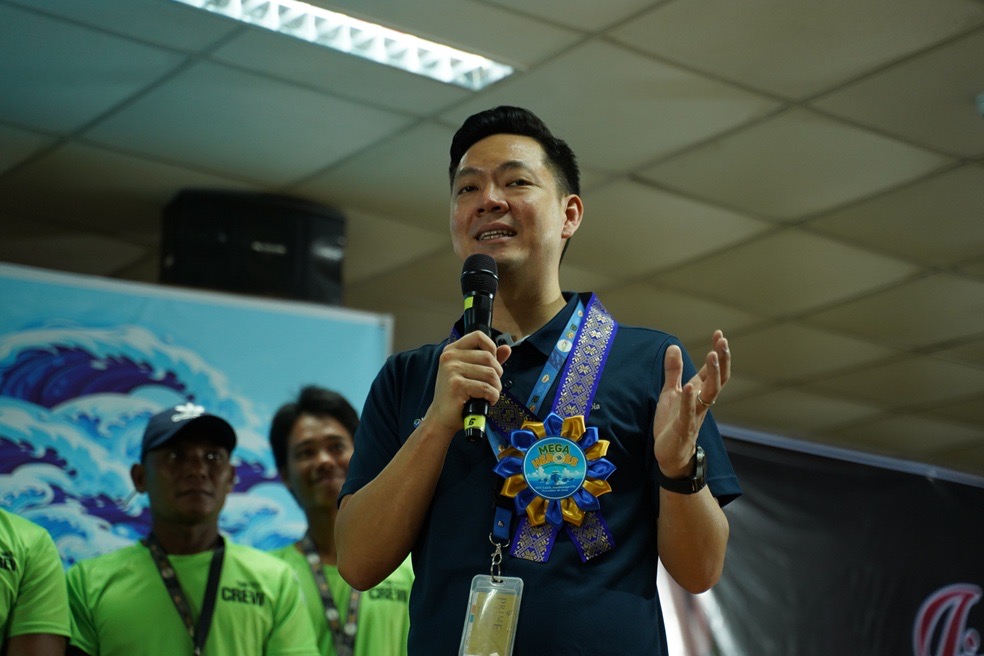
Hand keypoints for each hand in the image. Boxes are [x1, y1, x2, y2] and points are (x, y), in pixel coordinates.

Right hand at [422, 331, 511, 437]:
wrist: (441, 417)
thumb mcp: (471, 373)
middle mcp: (450, 357)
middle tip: (491, 386)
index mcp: (452, 350)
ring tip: (488, 395)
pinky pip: (486, 388)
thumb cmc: (457, 395)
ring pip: (490, 374)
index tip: (491, 364)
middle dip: (497, 374)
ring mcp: (452, 370)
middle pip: (489, 357)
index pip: (478, 336)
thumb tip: (506, 348)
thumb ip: (489, 360)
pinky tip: (487, 401)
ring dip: (496, 388)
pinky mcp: (457, 385)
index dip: (491, 348)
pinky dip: (492, 397)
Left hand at [653, 330, 729, 477]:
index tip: (719, 334)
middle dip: (721, 359)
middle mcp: (701, 401)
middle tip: (723, 341)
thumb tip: (674, 346)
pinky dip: (689, 399)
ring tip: (712, 355)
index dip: (717, 352)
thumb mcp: (670, 392)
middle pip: (718, 378)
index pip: (712, 370)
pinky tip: (689, 386)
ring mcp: (695, 414)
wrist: (670, 454)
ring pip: (710, 393)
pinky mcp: (684, 427)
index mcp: (698, 392)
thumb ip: (673, 371)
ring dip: (712, 374)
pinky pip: (689, 412)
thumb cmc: (672, 423)